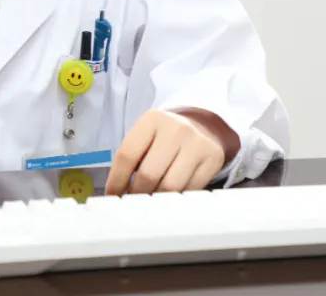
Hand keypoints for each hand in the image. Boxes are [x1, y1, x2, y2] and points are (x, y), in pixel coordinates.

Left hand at [105, 110, 227, 194]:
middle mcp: (176, 128)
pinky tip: (168, 201)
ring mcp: (197, 143)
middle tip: (130, 205)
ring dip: (155, 201)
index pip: (127, 155)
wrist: (201, 127)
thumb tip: (115, 192)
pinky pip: (190, 190)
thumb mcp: (146, 136)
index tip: (112, 196)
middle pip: (149, 173)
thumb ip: (131, 158)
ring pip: (170, 186)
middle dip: (135, 194)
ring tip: (147, 205)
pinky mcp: (213, 158)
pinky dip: (175, 200)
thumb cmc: (164, 137)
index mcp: (152, 119)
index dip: (116, 180)